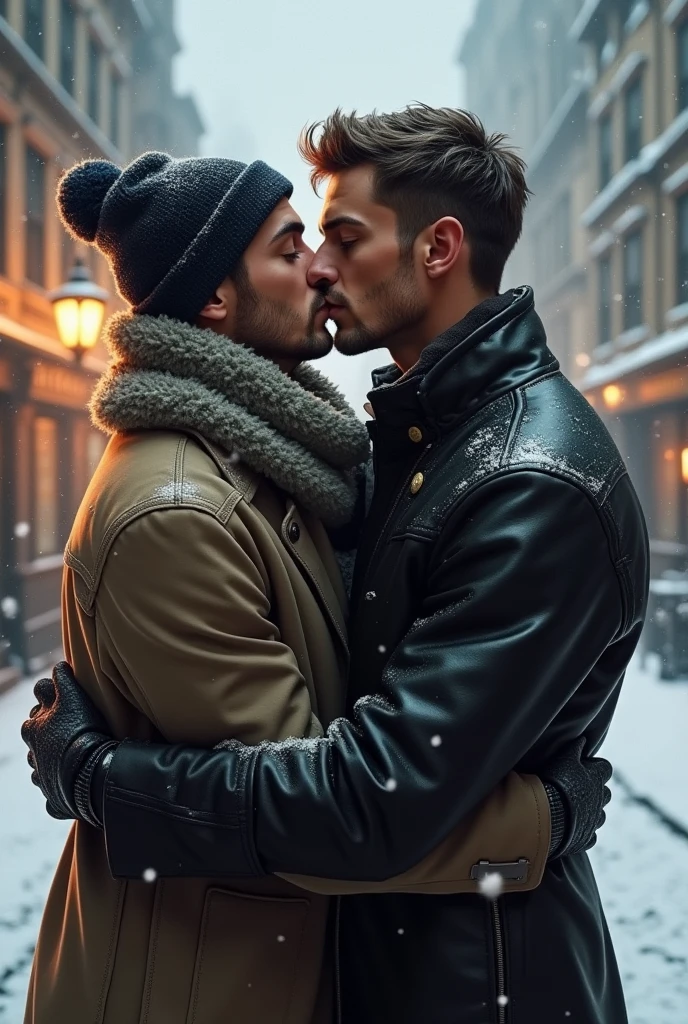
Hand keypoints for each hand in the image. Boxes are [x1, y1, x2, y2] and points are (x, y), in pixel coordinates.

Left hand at [21, 662, 113, 823]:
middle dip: (44, 725)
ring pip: (39, 759)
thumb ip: (63, 679)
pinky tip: (72, 781)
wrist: (90, 774)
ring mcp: (42, 773)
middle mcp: (34, 750)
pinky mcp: (52, 798)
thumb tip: (58, 665)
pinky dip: (58, 784)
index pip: (37, 706)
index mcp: (35, 727)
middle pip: (32, 730)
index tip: (63, 697)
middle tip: (66, 723)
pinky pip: (52, 788)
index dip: (50, 697)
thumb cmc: (83, 732)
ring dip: (49, 754)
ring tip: (69, 751)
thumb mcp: (73, 697)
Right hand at [541, 737, 611, 857]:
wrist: (549, 816)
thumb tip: (583, 738)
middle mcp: (600, 799)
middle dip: (596, 791)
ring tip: (573, 810)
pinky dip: (583, 831)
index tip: (585, 766)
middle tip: (578, 788)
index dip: (596, 766)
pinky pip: (590, 835)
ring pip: (600, 816)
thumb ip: (575, 749)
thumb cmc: (556, 782)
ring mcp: (594, 820)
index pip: (606, 768)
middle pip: (606, 793)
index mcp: (596, 778)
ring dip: (591, 812)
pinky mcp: (586, 838)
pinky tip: (571, 829)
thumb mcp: (564, 759)